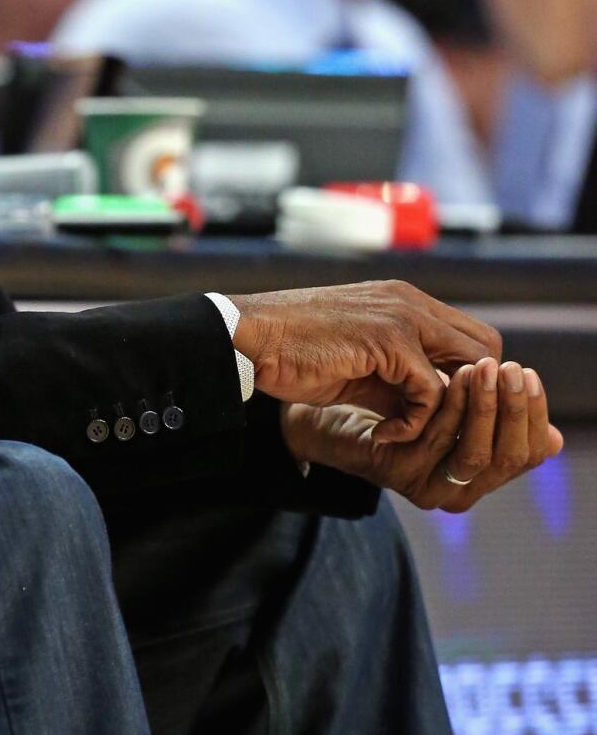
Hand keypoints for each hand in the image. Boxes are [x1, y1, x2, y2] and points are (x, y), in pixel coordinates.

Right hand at [231, 281, 501, 441]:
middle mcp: (412, 302)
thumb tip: (435, 414)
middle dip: (469, 395)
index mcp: (404, 302)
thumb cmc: (293, 353)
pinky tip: (384, 432)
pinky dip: (414, 422)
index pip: (472, 338)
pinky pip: (431, 391)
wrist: (249, 338)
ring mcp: (404, 316)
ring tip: (407, 431)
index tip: (434, 413)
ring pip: (469, 370)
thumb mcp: (360, 366)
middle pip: (486, 350)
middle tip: (430, 425)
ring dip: (445, 411)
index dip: (465, 380)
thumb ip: (400, 381)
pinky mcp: (390, 340)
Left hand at [281, 358, 562, 509]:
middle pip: (507, 458)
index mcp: (473, 476)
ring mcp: (423, 484)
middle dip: (513, 412)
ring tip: (484, 369)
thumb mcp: (445, 404)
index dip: (532, 418)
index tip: (527, 376)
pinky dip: (447, 409)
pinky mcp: (394, 472)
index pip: (526, 454)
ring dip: (483, 408)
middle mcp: (453, 490)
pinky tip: (451, 378)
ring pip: (472, 452)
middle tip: (511, 372)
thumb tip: (557, 437)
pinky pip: (433, 441)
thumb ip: (490, 415)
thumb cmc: (384, 395)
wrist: (315, 399)